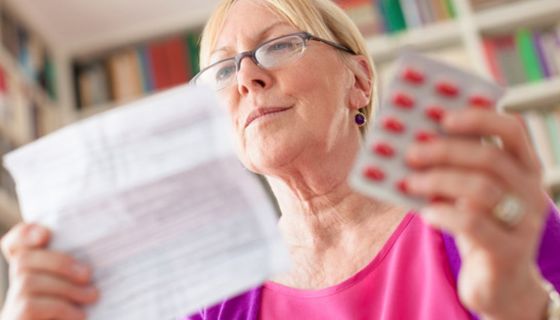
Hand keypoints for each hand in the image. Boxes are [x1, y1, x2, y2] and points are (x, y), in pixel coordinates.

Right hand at [0, 223, 98, 319]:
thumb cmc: (87, 317)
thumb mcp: (85, 294)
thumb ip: (81, 278)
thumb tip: (94, 261)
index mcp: (34, 280)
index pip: (15, 247)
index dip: (23, 235)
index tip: (45, 233)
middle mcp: (16, 294)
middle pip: (23, 260)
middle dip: (59, 262)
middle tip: (89, 275)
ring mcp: (12, 312)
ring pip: (27, 282)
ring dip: (64, 287)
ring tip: (92, 296)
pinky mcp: (16, 319)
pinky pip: (30, 306)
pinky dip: (59, 308)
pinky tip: (79, 317)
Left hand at [404, 107, 549, 318]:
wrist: (501, 284)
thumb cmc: (480, 228)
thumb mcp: (471, 194)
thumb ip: (455, 169)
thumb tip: (414, 139)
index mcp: (524, 168)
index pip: (512, 130)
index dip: (479, 117)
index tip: (443, 115)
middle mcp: (531, 191)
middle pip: (490, 158)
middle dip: (446, 151)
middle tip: (411, 151)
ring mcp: (524, 223)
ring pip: (481, 190)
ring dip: (439, 181)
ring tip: (409, 181)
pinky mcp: (509, 252)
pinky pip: (474, 225)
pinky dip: (444, 214)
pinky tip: (425, 213)